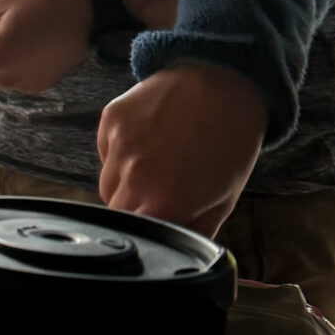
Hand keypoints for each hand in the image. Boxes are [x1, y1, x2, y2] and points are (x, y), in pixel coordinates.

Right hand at [96, 63, 268, 234]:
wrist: (225, 81)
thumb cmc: (229, 142)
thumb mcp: (223, 199)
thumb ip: (192, 233)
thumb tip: (176, 253)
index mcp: (164, 203)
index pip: (133, 236)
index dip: (146, 232)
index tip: (160, 221)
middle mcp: (134, 176)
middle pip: (115, 212)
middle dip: (136, 207)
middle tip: (165, 188)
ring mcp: (119, 146)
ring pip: (108, 182)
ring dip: (125, 180)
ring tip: (159, 159)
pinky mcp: (111, 120)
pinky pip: (105, 152)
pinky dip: (120, 152)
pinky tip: (150, 138)